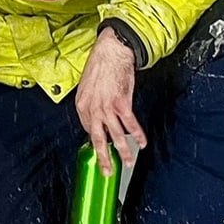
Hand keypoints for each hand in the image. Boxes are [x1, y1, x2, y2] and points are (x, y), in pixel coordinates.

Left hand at [74, 27, 145, 171]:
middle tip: (107, 172)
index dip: (96, 142)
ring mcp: (107, 107)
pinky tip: (142, 143)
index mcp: (82, 105)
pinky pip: (130, 124)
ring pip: (116, 135)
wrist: (111, 51)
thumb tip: (97, 117)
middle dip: (103, 158)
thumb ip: (90, 103)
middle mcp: (92, 109)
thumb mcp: (87, 86)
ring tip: (128, 162)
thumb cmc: (100, 66)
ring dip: (123, 151)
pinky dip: (137, 135)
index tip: (101, 151)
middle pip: (98, 139)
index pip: (88, 130)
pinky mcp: (122, 103)